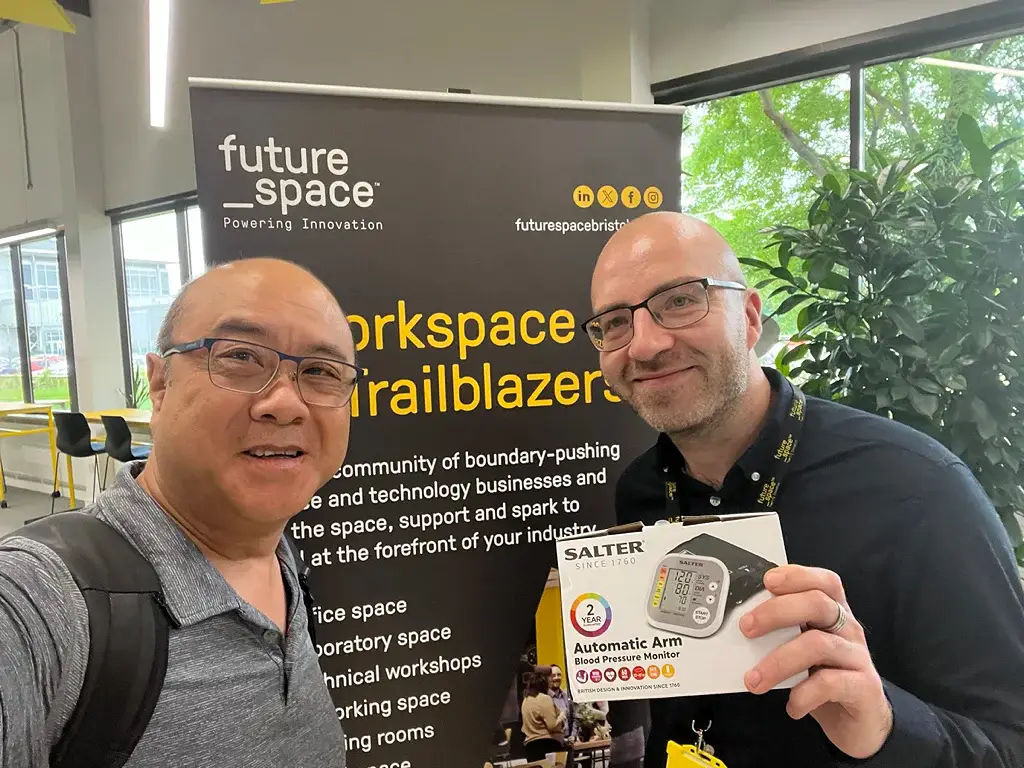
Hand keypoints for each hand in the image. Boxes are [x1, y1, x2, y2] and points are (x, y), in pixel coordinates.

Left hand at [739, 564, 893, 759]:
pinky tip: (792, 705)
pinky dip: (804, 694)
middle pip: (818, 604)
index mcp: (834, 614)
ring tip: (755, 680)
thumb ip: (782, 633)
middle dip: (776, 612)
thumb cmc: (825, 678)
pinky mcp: (863, 687)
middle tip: (746, 628)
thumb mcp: (802, 649)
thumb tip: (743, 624)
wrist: (859, 722)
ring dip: (779, 661)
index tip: (767, 581)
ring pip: (818, 644)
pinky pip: (830, 683)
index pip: (823, 582)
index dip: (797, 576)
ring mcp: (858, 657)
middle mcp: (848, 630)